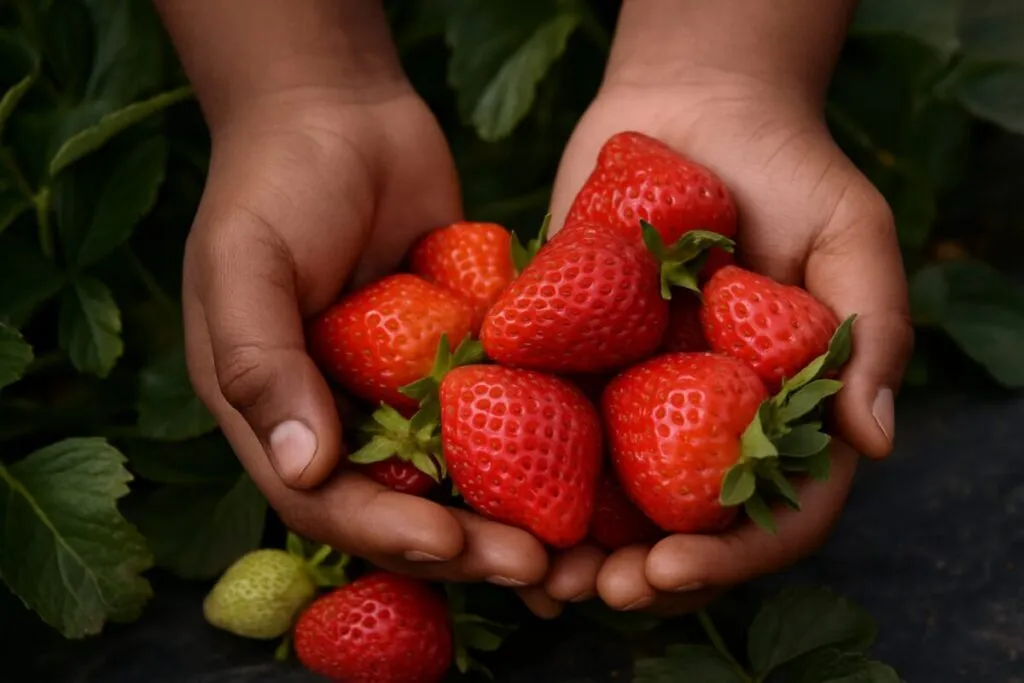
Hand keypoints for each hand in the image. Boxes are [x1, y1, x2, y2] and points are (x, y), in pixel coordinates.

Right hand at [182, 85, 547, 586]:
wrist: (341, 112)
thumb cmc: (274, 181)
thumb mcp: (244, 265)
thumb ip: (258, 364)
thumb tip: (302, 470)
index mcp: (276, 414)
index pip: (326, 503)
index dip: (385, 536)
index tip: (451, 547)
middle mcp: (341, 415)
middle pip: (402, 508)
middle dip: (465, 547)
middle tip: (537, 568)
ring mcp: (401, 389)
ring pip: (458, 475)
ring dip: (510, 515)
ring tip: (574, 550)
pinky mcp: (459, 355)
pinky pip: (498, 410)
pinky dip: (537, 446)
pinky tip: (590, 476)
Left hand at [519, 68, 912, 616]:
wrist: (692, 107)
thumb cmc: (788, 166)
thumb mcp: (852, 235)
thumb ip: (869, 332)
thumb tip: (875, 440)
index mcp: (781, 414)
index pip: (769, 515)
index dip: (727, 558)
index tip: (669, 570)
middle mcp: (706, 419)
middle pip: (678, 526)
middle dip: (634, 571)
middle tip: (585, 590)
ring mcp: (637, 396)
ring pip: (604, 495)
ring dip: (566, 542)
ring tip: (524, 570)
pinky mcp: (573, 359)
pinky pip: (543, 423)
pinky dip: (513, 468)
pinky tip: (478, 495)